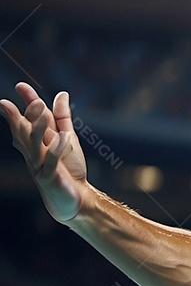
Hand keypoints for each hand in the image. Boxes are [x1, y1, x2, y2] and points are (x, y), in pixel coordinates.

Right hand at [1, 83, 88, 221]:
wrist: (75, 199)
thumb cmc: (69, 170)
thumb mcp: (67, 139)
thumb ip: (62, 118)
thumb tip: (61, 94)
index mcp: (37, 143)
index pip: (28, 120)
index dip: (25, 104)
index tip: (21, 86)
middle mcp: (34, 153)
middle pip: (26, 131)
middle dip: (26, 114)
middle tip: (32, 99)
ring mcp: (40, 166)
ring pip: (34, 145)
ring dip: (38, 128)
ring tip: (44, 111)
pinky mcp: (50, 178)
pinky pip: (51, 162)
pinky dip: (57, 149)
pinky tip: (65, 137)